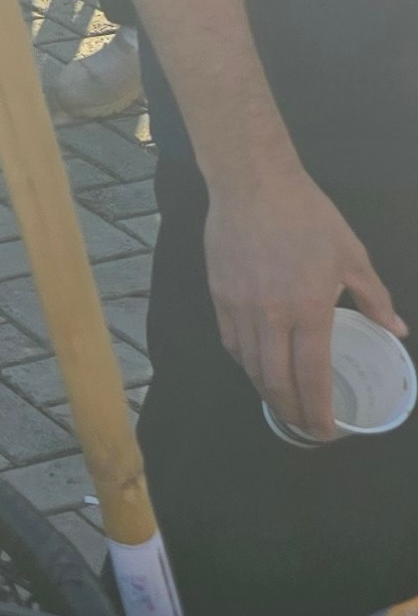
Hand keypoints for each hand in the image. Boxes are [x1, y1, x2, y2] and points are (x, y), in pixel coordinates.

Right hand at [204, 168, 405, 440]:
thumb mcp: (352, 254)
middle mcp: (271, 317)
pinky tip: (258, 368)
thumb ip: (375, 298)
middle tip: (306, 427)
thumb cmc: (308, 216)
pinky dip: (246, 365)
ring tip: (284, 404)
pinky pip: (232, 344)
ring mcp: (240, 308)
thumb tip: (396, 331)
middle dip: (292, 412)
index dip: (318, 412)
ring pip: (250, 367)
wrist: (252, 183)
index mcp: (309, 309)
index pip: (311, 377)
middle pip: (276, 382)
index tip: (326, 432)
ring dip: (268, 393)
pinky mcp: (219, 297)